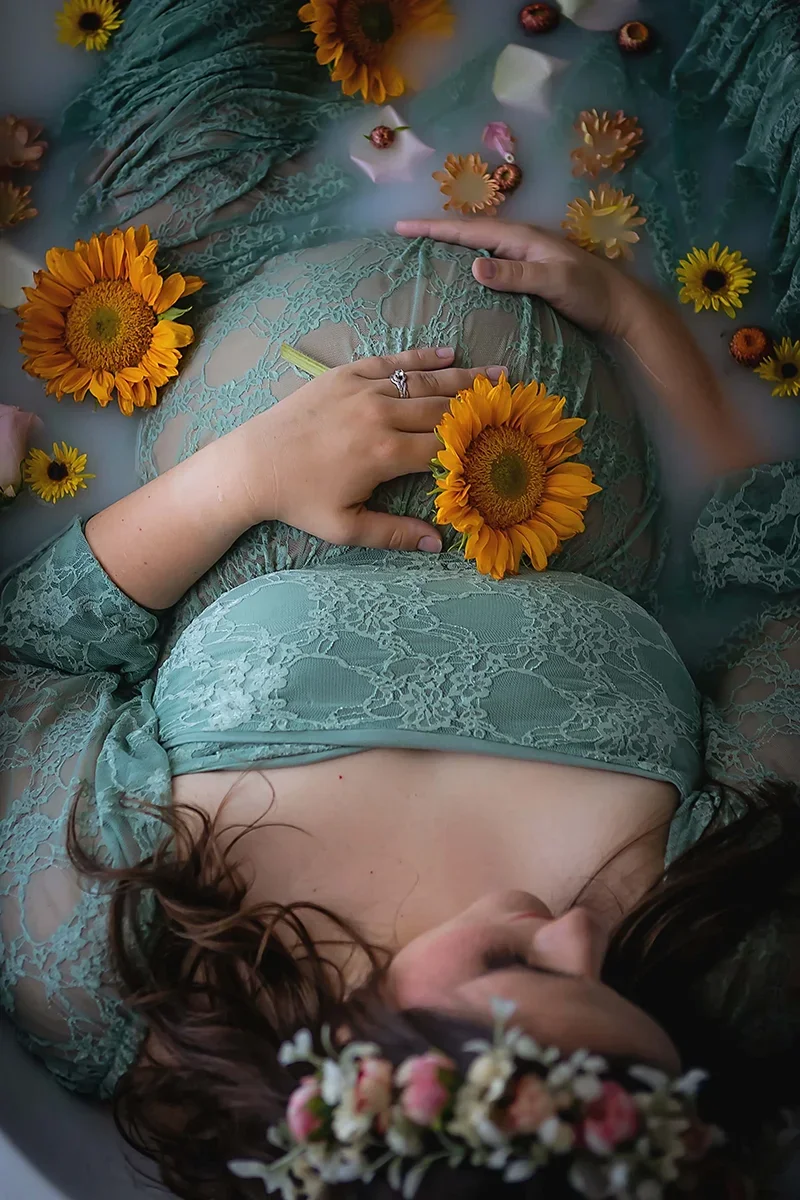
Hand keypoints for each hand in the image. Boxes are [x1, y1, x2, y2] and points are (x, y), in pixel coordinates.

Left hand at [238, 348, 505, 552]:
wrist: (251, 465)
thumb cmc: (299, 501)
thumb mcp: (345, 527)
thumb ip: (393, 534)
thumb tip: (437, 544)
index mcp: (385, 455)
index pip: (444, 446)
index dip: (476, 445)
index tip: (504, 443)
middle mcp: (379, 415)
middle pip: (443, 408)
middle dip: (481, 406)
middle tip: (515, 403)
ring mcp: (362, 389)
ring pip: (423, 380)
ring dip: (463, 377)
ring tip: (498, 373)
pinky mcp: (345, 374)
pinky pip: (391, 360)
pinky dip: (421, 356)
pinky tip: (448, 353)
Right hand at [395, 218, 643, 338]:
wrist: (620, 305)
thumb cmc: (590, 292)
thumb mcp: (554, 281)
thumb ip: (516, 274)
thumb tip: (474, 267)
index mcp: (521, 237)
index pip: (468, 229)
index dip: (433, 227)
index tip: (401, 226)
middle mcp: (519, 241)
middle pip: (469, 232)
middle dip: (435, 231)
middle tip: (403, 236)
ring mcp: (524, 256)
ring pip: (478, 246)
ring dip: (450, 245)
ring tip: (422, 251)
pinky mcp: (528, 272)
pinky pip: (489, 262)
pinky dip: (467, 262)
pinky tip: (460, 274)